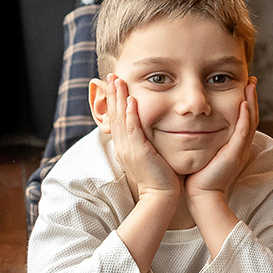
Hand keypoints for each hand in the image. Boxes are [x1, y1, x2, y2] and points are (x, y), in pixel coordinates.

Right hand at [105, 74, 180, 201]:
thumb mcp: (147, 156)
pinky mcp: (139, 152)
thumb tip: (147, 131)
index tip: (114, 85)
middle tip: (111, 75)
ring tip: (118, 81)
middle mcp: (122, 146)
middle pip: (114, 115)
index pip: (116, 119)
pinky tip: (131, 100)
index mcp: (123, 147)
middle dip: (112, 94)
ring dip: (119, 98)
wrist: (160, 197)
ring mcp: (128, 149)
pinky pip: (133, 130)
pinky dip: (132, 114)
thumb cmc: (159, 178)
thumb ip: (144, 142)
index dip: (114, 101)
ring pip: (121, 119)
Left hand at [185, 77, 258, 202]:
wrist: (201, 195)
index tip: (243, 85)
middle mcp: (241, 146)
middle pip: (251, 116)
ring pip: (250, 121)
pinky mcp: (235, 154)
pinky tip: (243, 103)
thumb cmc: (198, 175)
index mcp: (235, 144)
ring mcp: (240, 150)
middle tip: (252, 80)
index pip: (244, 118)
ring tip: (250, 85)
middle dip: (252, 97)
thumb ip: (203, 137)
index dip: (246, 101)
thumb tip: (193, 123)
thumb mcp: (204, 151)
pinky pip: (242, 133)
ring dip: (251, 102)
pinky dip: (244, 117)